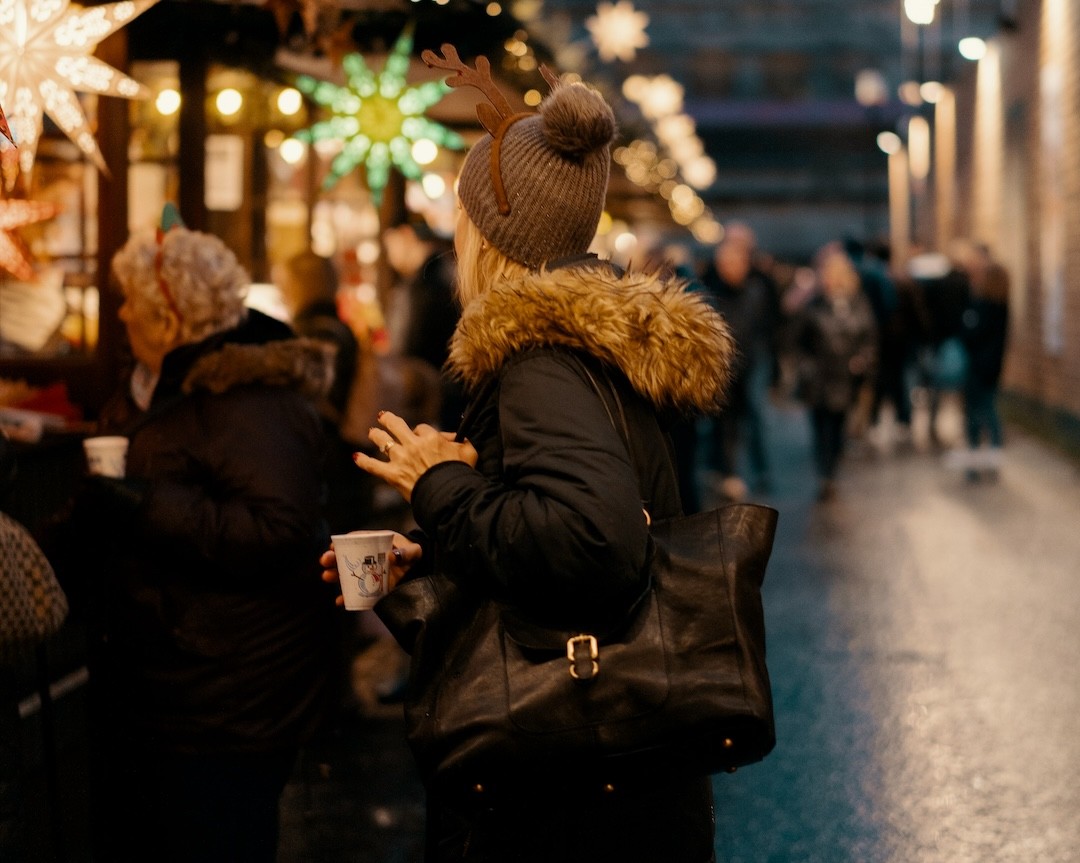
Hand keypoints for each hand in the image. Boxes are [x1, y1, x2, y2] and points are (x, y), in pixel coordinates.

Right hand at [320, 531, 421, 606]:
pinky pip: (355, 593)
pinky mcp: (370, 588)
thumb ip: (407, 552)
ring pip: (347, 574)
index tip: (333, 546)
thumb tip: (391, 556)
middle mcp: (368, 558)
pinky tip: (339, 601)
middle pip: (347, 557)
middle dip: (333, 558)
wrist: (422, 572)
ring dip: (335, 575)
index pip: (356, 540)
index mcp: (376, 543)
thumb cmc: (415, 556)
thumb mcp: (414, 551)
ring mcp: (368, 573)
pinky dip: (347, 597)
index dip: (343, 542)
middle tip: (325, 561)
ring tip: (326, 576)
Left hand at [353, 410, 477, 501]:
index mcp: (431, 437)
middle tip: (383, 417)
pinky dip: (364, 462)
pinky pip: (374, 466)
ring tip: (371, 432)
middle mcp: (413, 444)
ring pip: (383, 441)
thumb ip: (463, 441)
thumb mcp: (469, 453)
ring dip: (375, 435)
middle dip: (388, 420)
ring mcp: (401, 459)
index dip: (420, 432)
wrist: (449, 494)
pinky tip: (356, 457)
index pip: (421, 428)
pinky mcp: (393, 475)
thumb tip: (458, 438)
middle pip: (396, 425)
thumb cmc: (460, 474)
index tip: (420, 436)